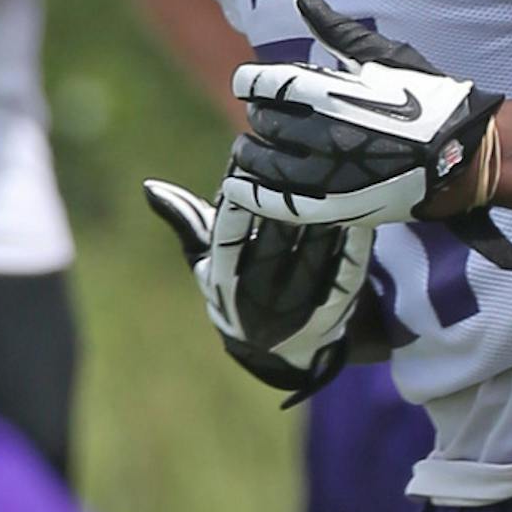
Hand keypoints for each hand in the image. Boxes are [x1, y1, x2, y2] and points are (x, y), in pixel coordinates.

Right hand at [143, 175, 372, 396]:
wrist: (278, 350)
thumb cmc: (240, 286)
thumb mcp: (209, 260)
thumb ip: (187, 221)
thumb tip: (151, 188)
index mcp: (224, 280)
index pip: (227, 235)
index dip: (239, 199)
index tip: (247, 161)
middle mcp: (255, 300)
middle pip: (272, 244)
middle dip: (286, 203)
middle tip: (300, 164)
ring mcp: (295, 312)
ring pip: (310, 260)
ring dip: (324, 221)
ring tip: (335, 181)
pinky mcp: (332, 316)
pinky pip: (344, 277)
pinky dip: (352, 248)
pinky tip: (360, 218)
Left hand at [227, 0, 511, 270]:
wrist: (464, 157)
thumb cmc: (430, 102)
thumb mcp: (386, 57)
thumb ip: (338, 31)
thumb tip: (303, 0)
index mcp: (332, 93)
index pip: (266, 84)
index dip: (250, 82)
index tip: (249, 83)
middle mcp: (324, 134)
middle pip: (264, 122)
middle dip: (259, 116)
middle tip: (262, 116)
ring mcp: (329, 174)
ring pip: (265, 163)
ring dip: (250, 154)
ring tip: (248, 150)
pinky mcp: (337, 207)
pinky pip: (281, 204)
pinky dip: (253, 195)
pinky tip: (238, 187)